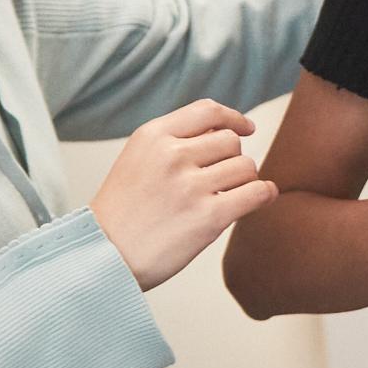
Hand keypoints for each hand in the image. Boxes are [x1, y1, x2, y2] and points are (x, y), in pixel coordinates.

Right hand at [92, 100, 276, 291]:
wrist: (104, 256)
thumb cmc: (123, 212)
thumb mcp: (138, 160)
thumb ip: (175, 141)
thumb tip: (226, 131)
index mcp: (153, 136)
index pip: (207, 111)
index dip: (233, 118)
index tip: (246, 128)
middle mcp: (172, 155)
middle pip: (231, 141)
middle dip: (231, 159)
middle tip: (218, 180)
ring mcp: (190, 186)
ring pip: (246, 167)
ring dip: (243, 181)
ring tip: (225, 196)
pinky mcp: (209, 216)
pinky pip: (256, 192)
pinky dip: (264, 194)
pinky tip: (261, 197)